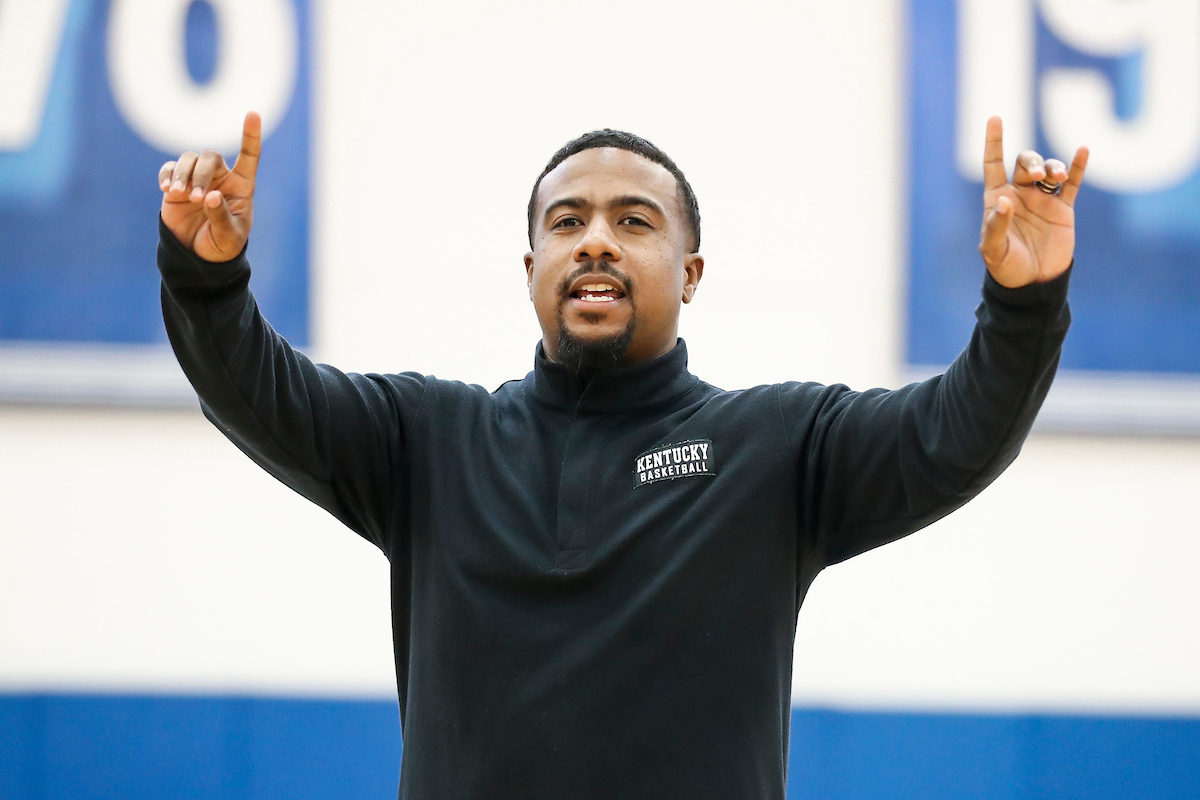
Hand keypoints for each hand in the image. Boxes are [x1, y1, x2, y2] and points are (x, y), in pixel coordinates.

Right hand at [158, 112, 261, 261]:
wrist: (198, 256)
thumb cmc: (222, 245)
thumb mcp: (228, 236)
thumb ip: (221, 216)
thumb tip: (211, 195)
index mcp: (241, 187)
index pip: (249, 156)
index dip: (251, 135)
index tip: (253, 114)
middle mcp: (220, 178)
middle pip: (210, 157)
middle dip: (201, 174)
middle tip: (195, 198)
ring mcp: (197, 179)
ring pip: (189, 159)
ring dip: (183, 174)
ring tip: (179, 194)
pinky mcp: (176, 185)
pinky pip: (170, 169)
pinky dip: (167, 174)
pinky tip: (167, 189)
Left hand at [978, 116, 1088, 287]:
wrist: (1033, 284)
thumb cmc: (1006, 267)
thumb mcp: (993, 250)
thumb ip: (996, 225)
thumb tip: (1006, 200)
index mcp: (997, 199)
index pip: (993, 164)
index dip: (994, 142)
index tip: (995, 118)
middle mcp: (1020, 194)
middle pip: (1025, 163)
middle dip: (1031, 162)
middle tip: (1036, 175)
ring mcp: (1043, 199)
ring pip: (1049, 169)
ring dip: (1054, 166)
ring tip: (1058, 176)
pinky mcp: (1063, 209)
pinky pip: (1073, 183)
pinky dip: (1078, 166)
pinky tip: (1083, 150)